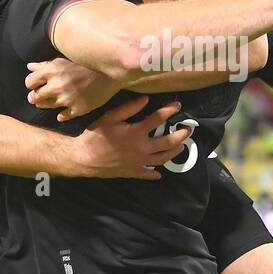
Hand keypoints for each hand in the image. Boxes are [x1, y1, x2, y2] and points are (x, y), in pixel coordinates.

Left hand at [27, 58, 119, 121]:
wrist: (111, 72)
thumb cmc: (87, 62)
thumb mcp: (65, 58)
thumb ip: (46, 64)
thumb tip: (30, 67)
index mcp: (51, 71)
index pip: (29, 82)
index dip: (32, 84)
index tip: (36, 84)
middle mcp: (57, 86)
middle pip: (35, 96)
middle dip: (36, 96)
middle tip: (39, 95)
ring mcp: (67, 99)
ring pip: (47, 106)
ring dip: (46, 104)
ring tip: (51, 100)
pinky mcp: (78, 109)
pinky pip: (63, 116)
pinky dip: (61, 114)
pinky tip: (62, 112)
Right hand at [67, 96, 188, 179]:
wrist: (84, 158)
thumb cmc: (95, 135)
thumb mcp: (110, 117)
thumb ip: (129, 108)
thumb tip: (146, 99)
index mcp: (137, 132)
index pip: (158, 119)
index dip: (169, 110)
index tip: (178, 105)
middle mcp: (142, 148)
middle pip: (168, 142)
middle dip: (180, 135)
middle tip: (188, 130)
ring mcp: (139, 161)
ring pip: (162, 158)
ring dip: (174, 152)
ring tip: (181, 147)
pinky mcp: (132, 172)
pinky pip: (147, 174)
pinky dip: (154, 174)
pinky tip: (159, 173)